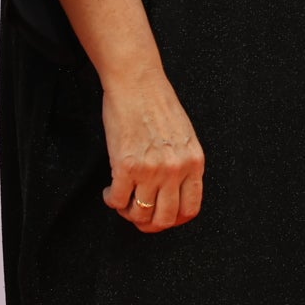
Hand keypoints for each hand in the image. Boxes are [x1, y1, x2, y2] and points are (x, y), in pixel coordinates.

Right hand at [99, 69, 205, 233]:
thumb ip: (183, 163)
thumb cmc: (157, 103)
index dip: (174, 220)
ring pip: (140, 214)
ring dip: (128, 212)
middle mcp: (175, 169)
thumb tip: (173, 191)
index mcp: (194, 162)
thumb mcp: (184, 136)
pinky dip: (111, 200)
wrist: (137, 81)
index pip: (190, 209)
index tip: (161, 217)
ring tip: (122, 200)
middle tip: (138, 214)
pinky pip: (117, 200)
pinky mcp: (126, 166)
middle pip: (165, 218)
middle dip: (149, 223)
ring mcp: (151, 169)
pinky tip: (110, 190)